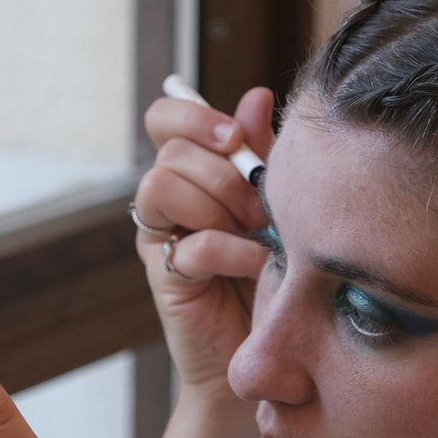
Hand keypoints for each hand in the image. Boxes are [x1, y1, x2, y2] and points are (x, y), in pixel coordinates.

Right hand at [134, 86, 276, 404]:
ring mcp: (160, 238)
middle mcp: (166, 199)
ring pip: (162, 187)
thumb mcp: (276, 199)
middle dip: (223, 173)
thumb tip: (255, 96)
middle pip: (170, 152)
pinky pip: (192, 245)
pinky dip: (233, 250)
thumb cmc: (275, 265)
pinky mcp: (166, 278)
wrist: (270, 341)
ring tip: (257, 232)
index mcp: (189, 170)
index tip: (233, 140)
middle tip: (261, 207)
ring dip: (219, 206)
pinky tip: (259, 263)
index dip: (194, 117)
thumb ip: (260, 152)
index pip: (164, 119)